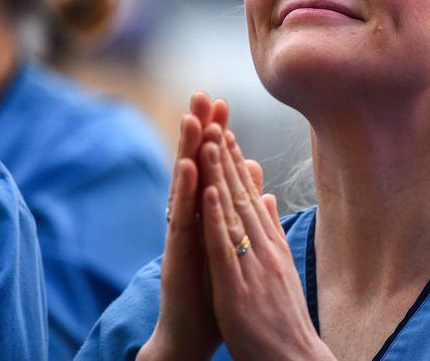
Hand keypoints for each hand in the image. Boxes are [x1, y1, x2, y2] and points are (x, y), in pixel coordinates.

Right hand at [140, 93, 262, 359]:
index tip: (222, 103)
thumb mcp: (228, 245)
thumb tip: (251, 176)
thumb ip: (236, 209)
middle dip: (198, 132)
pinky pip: (183, 221)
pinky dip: (187, 195)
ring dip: (187, 152)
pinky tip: (190, 170)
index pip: (211, 170)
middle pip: (194, 169)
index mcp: (206, 219)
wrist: (191, 335)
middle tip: (201, 94)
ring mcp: (181, 239)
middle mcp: (191, 222)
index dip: (215, 137)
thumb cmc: (209, 292)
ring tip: (191, 119)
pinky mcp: (178, 258)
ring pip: (184, 189)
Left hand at [198, 124, 333, 360]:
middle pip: (243, 194)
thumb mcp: (278, 270)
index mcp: (272, 246)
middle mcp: (266, 249)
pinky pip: (225, 247)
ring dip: (221, 174)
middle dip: (228, 155)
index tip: (226, 130)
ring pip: (233, 212)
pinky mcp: (238, 288)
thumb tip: (266, 196)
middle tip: (217, 117)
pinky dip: (216, 216)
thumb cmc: (283, 321)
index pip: (251, 196)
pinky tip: (209, 191)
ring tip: (211, 138)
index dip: (237, 162)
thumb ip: (270, 231)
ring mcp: (253, 267)